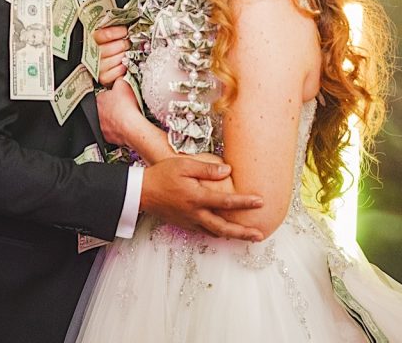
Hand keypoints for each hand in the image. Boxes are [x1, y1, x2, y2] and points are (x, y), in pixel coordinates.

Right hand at [94, 25, 129, 86]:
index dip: (118, 32)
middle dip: (123, 44)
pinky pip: (117, 72)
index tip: (125, 31)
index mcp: (90, 40)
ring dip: (124, 55)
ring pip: (116, 59)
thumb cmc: (104, 45)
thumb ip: (110, 29)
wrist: (98, 62)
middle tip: (128, 42)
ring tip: (126, 52)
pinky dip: (123, 68)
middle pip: (112, 48)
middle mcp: (92, 55)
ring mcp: (97, 68)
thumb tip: (125, 24)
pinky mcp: (103, 78)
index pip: (106, 35)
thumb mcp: (103, 34)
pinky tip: (124, 64)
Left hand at [96, 79, 141, 145]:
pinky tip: (127, 126)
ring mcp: (102, 126)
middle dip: (113, 107)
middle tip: (123, 106)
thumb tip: (118, 78)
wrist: (132, 127)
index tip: (118, 95)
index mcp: (99, 100)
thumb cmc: (127, 107)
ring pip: (108, 120)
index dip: (111, 94)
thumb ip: (119, 80)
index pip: (102, 95)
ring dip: (115, 118)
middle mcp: (98, 114)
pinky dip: (119, 129)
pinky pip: (113, 132)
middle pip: (105, 108)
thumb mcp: (123, 84)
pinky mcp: (108, 137)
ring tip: (126, 116)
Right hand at [140, 157, 264, 241]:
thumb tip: (228, 170)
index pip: (226, 202)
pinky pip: (204, 232)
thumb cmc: (161, 175)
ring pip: (215, 233)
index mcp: (197, 198)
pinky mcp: (184, 224)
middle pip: (224, 227)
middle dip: (243, 232)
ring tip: (247, 236)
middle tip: (259, 235)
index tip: (260, 202)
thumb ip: (206, 169)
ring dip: (232, 236)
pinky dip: (217, 233)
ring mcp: (189, 222)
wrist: (140, 192)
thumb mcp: (184, 165)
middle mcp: (195, 214)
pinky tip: (224, 232)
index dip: (245, 202)